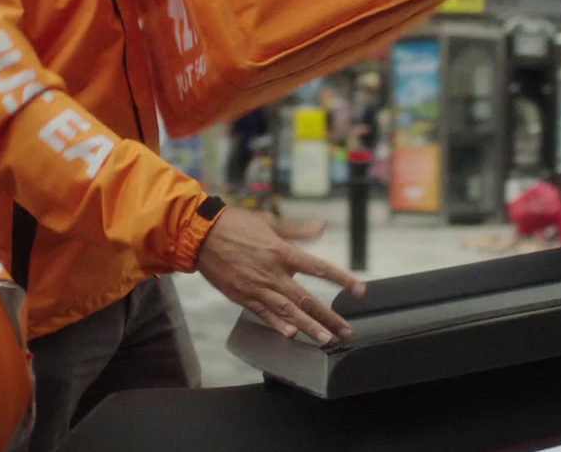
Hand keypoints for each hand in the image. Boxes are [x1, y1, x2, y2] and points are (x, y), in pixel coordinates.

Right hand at [195, 207, 365, 345]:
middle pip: (307, 299)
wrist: (201, 235)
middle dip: (329, 317)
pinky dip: (277, 325)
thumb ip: (297, 229)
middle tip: (345, 331)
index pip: (320, 268)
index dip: (342, 280)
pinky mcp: (242, 297)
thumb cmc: (235, 224)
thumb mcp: (270, 221)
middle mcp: (273, 273)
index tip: (359, 290)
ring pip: (288, 312)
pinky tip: (290, 335)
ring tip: (325, 339)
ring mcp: (258, 287)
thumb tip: (322, 226)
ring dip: (308, 327)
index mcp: (283, 252)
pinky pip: (263, 314)